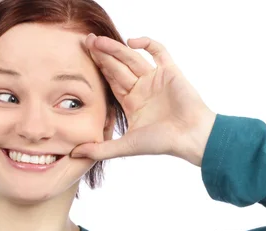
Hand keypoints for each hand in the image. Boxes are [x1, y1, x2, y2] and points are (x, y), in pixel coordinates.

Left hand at [70, 34, 215, 162]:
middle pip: (118, 67)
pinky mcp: (170, 71)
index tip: (82, 57)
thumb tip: (74, 154)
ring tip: (99, 40)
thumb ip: (100, 149)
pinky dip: (147, 44)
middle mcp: (142, 89)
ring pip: (133, 58)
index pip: (111, 81)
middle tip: (87, 41)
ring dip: (116, 49)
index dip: (97, 69)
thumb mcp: (126, 146)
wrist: (191, 137)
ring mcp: (156, 79)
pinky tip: (132, 41)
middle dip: (102, 55)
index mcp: (132, 103)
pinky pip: (158, 51)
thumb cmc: (162, 143)